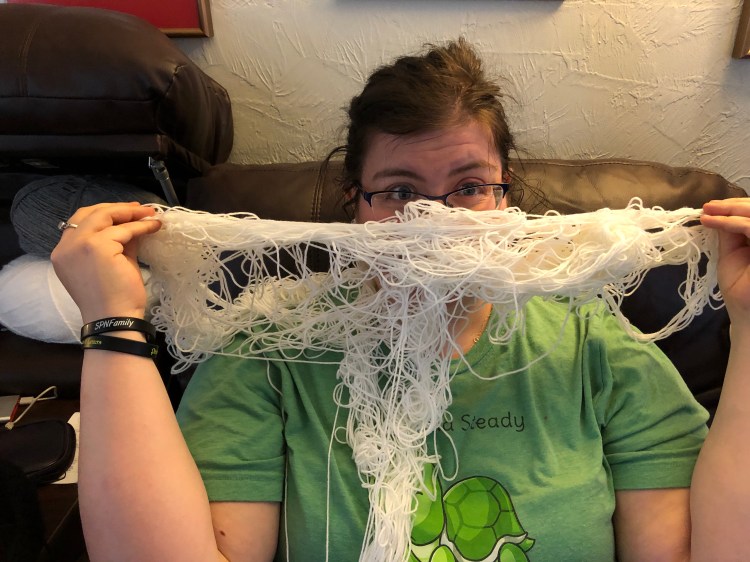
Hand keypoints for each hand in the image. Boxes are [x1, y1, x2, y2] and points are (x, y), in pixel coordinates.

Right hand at [51, 202, 161, 322]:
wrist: (114, 320)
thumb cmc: (114, 299)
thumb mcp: (112, 264)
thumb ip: (117, 243)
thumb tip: (133, 225)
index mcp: (64, 253)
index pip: (79, 222)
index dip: (104, 213)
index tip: (126, 212)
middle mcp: (66, 247)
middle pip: (90, 214)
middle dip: (117, 208)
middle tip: (141, 208)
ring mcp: (79, 245)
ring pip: (106, 217)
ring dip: (131, 214)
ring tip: (151, 215)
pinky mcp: (97, 246)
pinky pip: (123, 230)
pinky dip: (141, 226)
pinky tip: (154, 227)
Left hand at [700, 198, 749, 325]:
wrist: (746, 314)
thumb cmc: (740, 288)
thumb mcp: (732, 254)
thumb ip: (730, 233)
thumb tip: (718, 210)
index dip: (736, 206)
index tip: (711, 207)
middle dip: (733, 205)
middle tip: (709, 206)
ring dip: (731, 210)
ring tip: (709, 212)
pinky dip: (731, 222)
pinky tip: (714, 222)